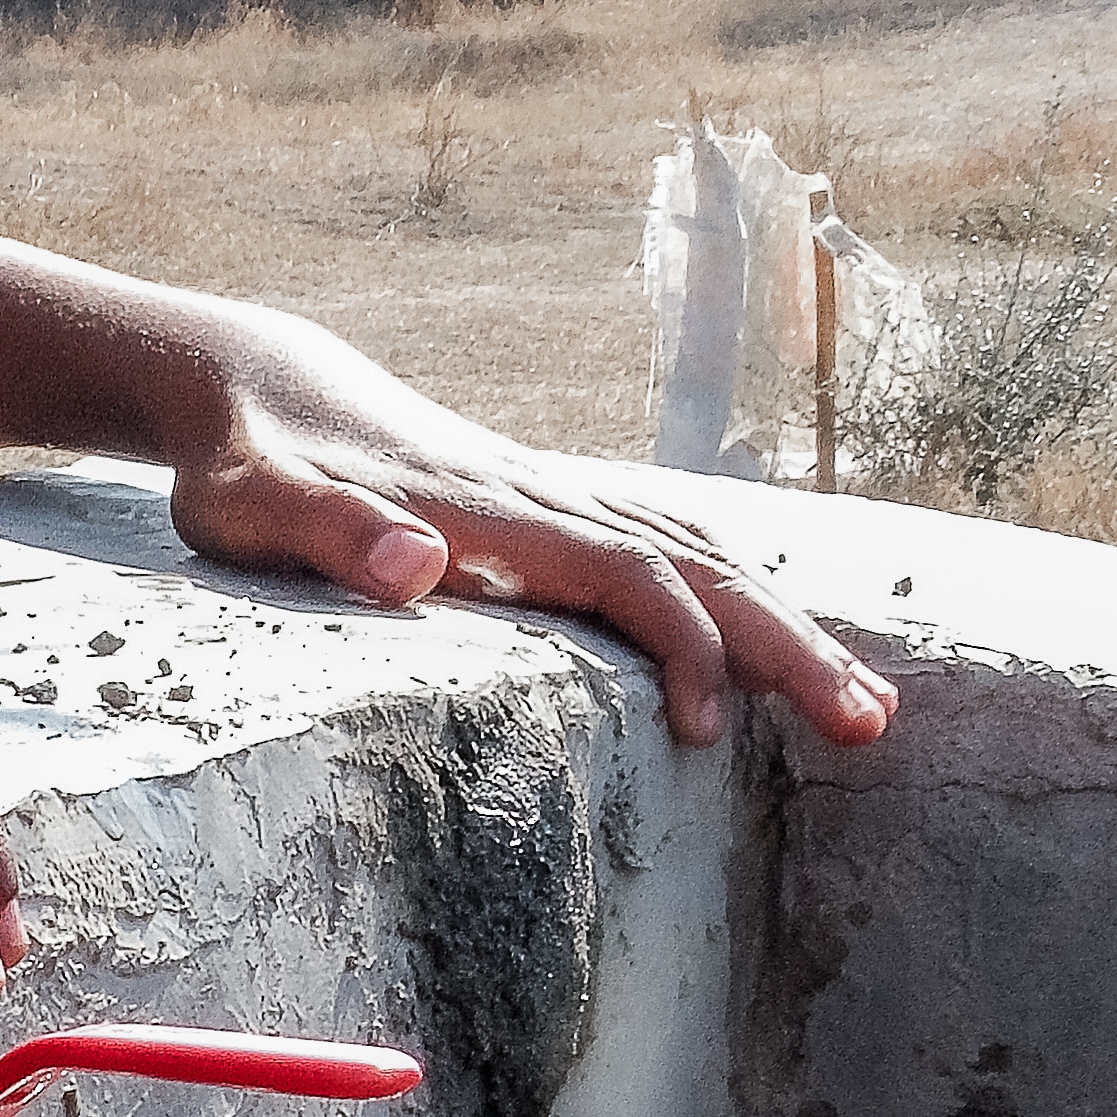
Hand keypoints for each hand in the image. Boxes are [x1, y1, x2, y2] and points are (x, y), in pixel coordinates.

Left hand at [147, 309, 897, 747]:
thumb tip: (423, 559)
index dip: (679, 645)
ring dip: (789, 627)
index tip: (709, 731)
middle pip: (699, 567)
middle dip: (790, 643)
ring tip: (868, 704)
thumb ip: (330, 532)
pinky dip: (741, 594)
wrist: (259, 386)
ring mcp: (557, 502)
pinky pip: (674, 552)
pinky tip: (781, 641)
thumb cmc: (244, 465)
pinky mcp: (551, 515)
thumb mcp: (255, 507)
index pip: (624, 574)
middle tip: (872, 723)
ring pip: (704, 558)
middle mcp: (545, 500)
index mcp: (493, 512)